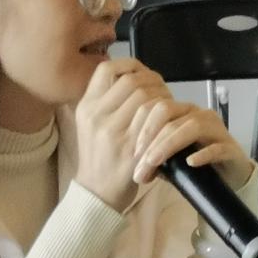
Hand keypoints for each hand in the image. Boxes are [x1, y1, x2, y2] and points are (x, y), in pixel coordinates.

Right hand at [72, 57, 173, 209]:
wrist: (96, 192)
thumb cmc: (98, 157)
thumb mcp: (90, 124)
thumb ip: (106, 101)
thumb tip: (133, 75)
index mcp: (86, 107)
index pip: (106, 69)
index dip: (130, 65)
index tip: (143, 72)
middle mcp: (96, 116)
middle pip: (132, 82)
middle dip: (153, 81)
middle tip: (163, 90)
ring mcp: (113, 133)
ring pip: (146, 99)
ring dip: (163, 98)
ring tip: (168, 104)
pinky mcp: (131, 150)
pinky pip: (155, 122)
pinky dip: (167, 116)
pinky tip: (171, 120)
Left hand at [131, 101, 253, 191]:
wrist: (230, 176)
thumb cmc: (199, 166)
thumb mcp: (172, 162)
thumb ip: (156, 160)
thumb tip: (138, 170)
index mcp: (181, 113)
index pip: (156, 108)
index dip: (143, 128)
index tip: (134, 153)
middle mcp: (198, 115)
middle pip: (169, 114)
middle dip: (152, 138)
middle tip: (142, 163)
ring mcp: (216, 130)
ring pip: (191, 126)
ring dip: (169, 144)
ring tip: (155, 163)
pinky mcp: (231, 148)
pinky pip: (217, 147)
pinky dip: (203, 154)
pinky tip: (191, 163)